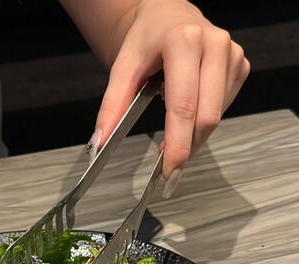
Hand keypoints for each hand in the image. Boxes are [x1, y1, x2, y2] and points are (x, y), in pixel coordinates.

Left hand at [62, 0, 249, 190]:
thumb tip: (100, 143)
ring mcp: (232, 54)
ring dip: (195, 134)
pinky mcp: (241, 65)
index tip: (170, 170)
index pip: (184, 106)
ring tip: (174, 130)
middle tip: (170, 167)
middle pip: (207, 116)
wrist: (168, 16)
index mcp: (184, 42)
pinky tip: (191, 109)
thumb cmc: (146, 40)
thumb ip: (111, 107)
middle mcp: (214, 45)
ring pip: (217, 116)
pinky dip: (205, 120)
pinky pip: (225, 107)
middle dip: (188, 147)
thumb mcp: (123, 69)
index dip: (178, 144)